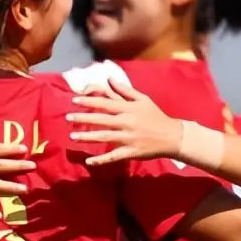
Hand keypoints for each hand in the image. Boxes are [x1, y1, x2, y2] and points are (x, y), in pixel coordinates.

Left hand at [66, 79, 183, 165]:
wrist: (172, 136)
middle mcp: (127, 122)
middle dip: (83, 118)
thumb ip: (125, 90)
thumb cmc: (156, 116)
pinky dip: (101, 160)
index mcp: (129, 108)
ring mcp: (129, 138)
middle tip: (67, 117)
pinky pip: (114, 156)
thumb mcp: (143, 99)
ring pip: (104, 137)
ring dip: (87, 136)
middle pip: (101, 119)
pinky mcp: (131, 152)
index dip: (88, 101)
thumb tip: (109, 79)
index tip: (74, 100)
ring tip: (72, 136)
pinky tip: (89, 161)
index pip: (105, 103)